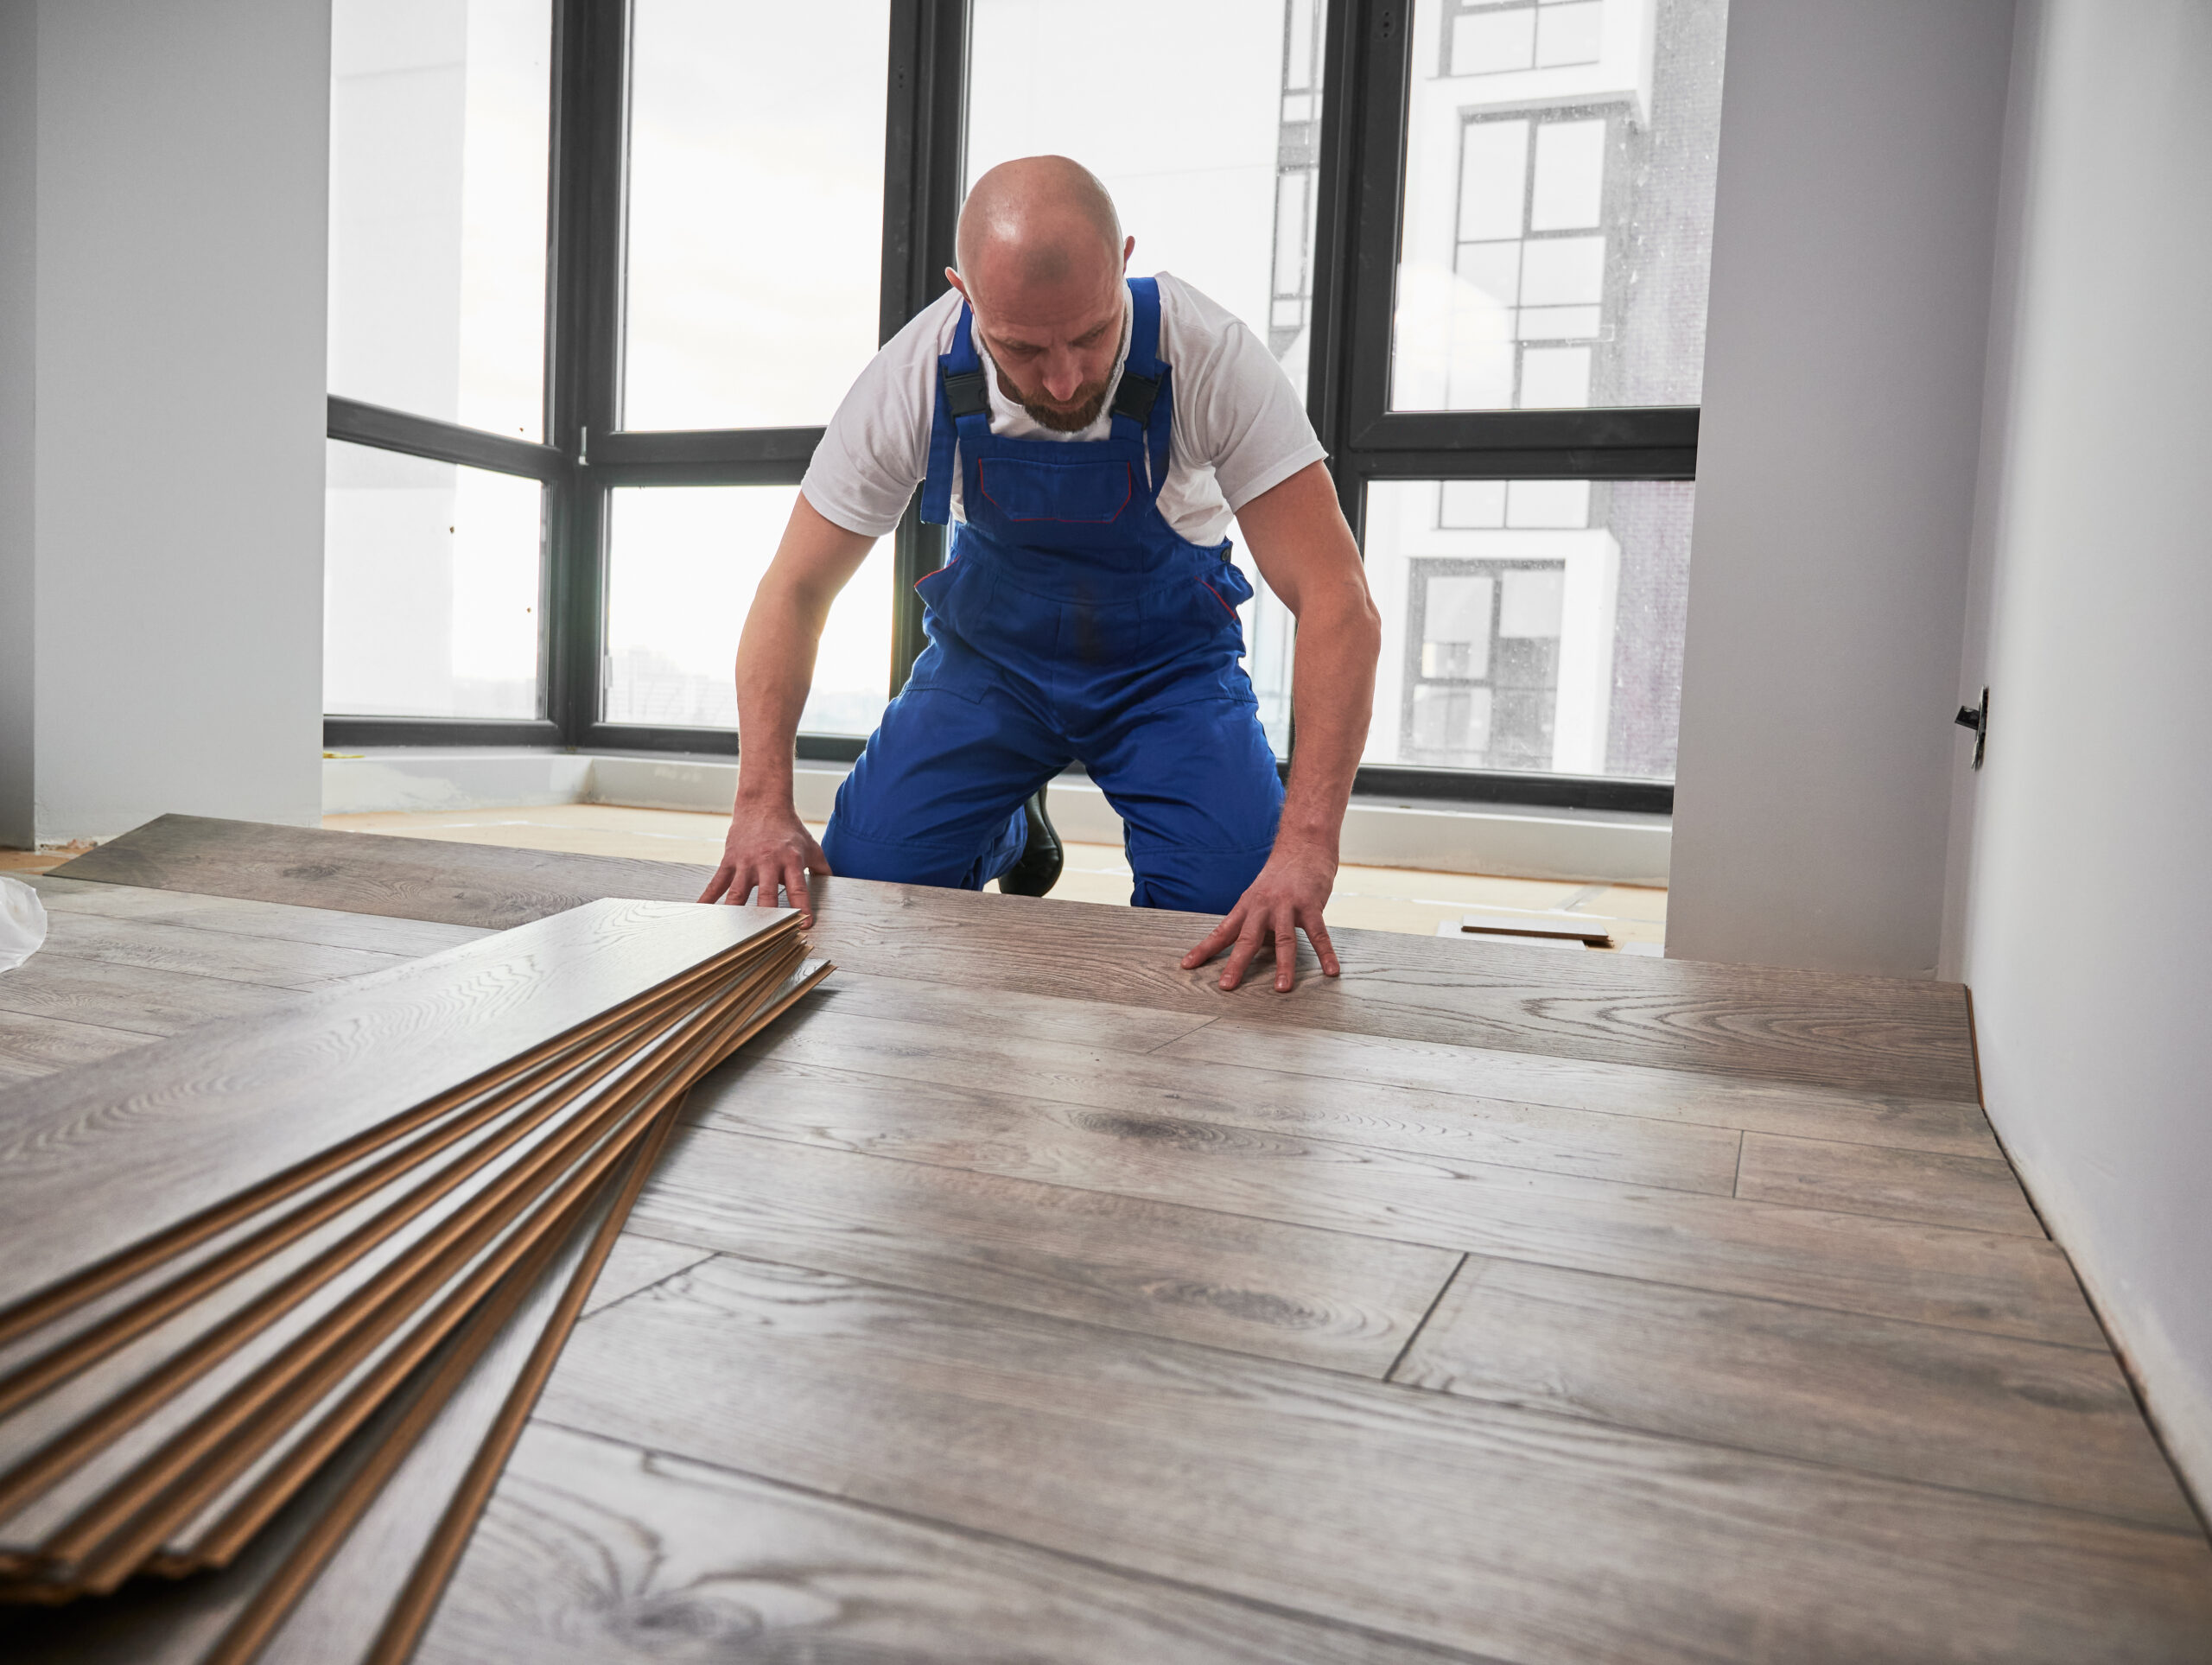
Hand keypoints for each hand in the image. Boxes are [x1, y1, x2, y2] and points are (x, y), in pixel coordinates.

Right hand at [696, 798, 829, 925]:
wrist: (763, 804)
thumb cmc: (788, 828)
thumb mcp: (810, 845)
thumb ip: (822, 867)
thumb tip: (835, 885)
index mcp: (790, 860)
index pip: (797, 888)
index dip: (801, 908)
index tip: (803, 925)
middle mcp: (767, 862)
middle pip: (766, 894)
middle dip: (768, 916)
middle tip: (767, 937)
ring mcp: (745, 863)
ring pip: (739, 893)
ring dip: (737, 914)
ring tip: (733, 936)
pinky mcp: (729, 861)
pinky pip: (717, 883)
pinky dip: (708, 898)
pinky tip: (701, 912)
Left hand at [1180, 842, 1340, 992]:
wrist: (1303, 844)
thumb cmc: (1281, 875)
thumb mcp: (1259, 895)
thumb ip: (1254, 920)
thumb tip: (1247, 947)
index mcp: (1247, 907)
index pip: (1221, 931)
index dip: (1204, 949)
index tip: (1187, 966)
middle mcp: (1263, 907)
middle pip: (1247, 939)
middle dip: (1236, 963)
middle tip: (1227, 986)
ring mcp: (1287, 906)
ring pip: (1284, 940)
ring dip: (1283, 966)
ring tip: (1282, 988)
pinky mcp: (1310, 904)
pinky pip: (1319, 933)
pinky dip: (1325, 953)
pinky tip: (1331, 970)